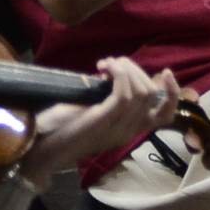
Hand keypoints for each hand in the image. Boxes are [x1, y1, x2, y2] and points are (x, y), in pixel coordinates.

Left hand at [21, 57, 179, 187]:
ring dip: (127, 69)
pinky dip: (120, 74)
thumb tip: (115, 74)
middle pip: (152, 94)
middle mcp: (128, 131)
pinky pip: (125, 93)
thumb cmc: (60, 128)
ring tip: (108, 63)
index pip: (165, 116)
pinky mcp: (104, 120)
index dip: (172, 93)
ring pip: (141, 91)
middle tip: (114, 63)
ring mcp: (118, 127)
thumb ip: (109, 98)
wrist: (37, 147)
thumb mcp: (92, 112)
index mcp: (128, 130)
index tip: (165, 72)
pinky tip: (105, 68)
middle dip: (137, 70)